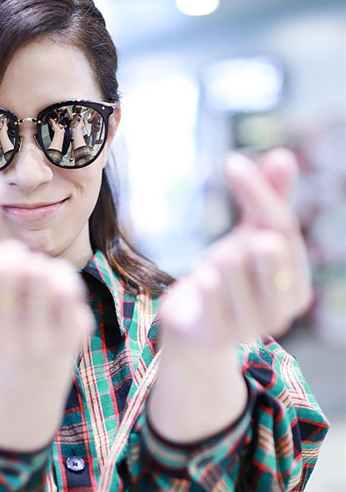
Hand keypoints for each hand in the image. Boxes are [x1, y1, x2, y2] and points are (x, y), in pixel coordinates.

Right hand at [0, 176, 93, 368]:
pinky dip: (61, 277)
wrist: (29, 382)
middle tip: (16, 266)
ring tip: (36, 288)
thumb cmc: (0, 316)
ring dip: (39, 265)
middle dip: (13, 251)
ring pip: (40, 269)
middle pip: (5, 261)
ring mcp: (38, 342)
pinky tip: (56, 297)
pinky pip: (67, 281)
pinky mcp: (70, 338)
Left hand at [147, 148, 311, 442]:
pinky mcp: (218, 335)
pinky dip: (199, 281)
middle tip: (226, 254)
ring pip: (233, 263)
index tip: (231, 162)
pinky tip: (200, 291)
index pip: (284, 228)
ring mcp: (251, 328)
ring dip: (215, 262)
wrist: (193, 327)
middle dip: (239, 239)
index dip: (259, 192)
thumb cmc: (228, 279)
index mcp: (297, 286)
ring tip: (212, 277)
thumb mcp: (250, 236)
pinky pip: (208, 287)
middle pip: (265, 246)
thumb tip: (284, 155)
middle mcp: (282, 312)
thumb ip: (269, 199)